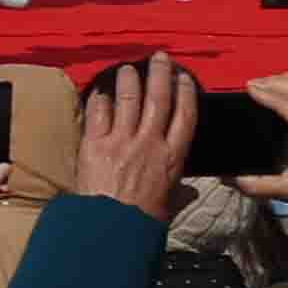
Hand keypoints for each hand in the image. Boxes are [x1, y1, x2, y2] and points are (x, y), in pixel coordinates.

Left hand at [75, 57, 195, 216]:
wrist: (111, 229)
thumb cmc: (142, 221)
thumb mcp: (169, 206)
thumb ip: (180, 194)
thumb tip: (192, 193)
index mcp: (172, 158)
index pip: (184, 116)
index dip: (185, 93)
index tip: (183, 78)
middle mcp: (149, 143)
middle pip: (158, 100)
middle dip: (160, 74)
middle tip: (159, 58)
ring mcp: (121, 141)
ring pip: (128, 100)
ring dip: (129, 81)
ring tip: (128, 69)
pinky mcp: (94, 144)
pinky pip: (98, 114)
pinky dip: (99, 100)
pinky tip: (99, 91)